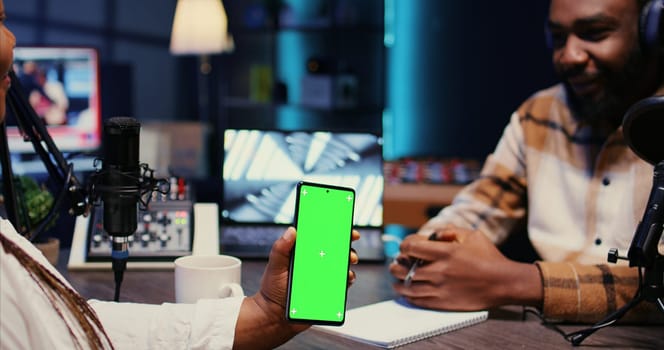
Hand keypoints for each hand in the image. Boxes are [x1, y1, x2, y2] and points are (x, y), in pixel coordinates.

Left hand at [233, 227, 359, 348]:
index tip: (342, 225)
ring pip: (341, 266)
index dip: (332, 230)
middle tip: (348, 244)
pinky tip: (345, 278)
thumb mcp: (275, 266)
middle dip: (346, 245)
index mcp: (304, 254)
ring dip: (348, 261)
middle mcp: (315, 264)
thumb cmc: (272, 289)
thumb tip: (291, 231)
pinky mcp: (328, 291)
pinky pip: (342, 284)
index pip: (320, 238)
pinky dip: (347, 280)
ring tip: (347, 261)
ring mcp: (323, 277)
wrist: (275, 315)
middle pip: (335, 250)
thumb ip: (281, 249)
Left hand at [389, 225, 540, 310]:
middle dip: (397, 264)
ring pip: (408, 287)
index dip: (404, 245)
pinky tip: (408, 292)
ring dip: (398, 282)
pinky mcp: (444, 303)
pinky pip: (418, 301)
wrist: (504, 283)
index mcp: (446, 252)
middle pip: (405, 268)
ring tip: (397, 280)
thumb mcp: (472, 235)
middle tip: (397, 263)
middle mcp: (440, 271)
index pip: (411, 247)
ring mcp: (440, 288)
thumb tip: (433, 234)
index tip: (406, 247)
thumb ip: (450, 231)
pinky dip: (409, 296)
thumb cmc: (489, 257)